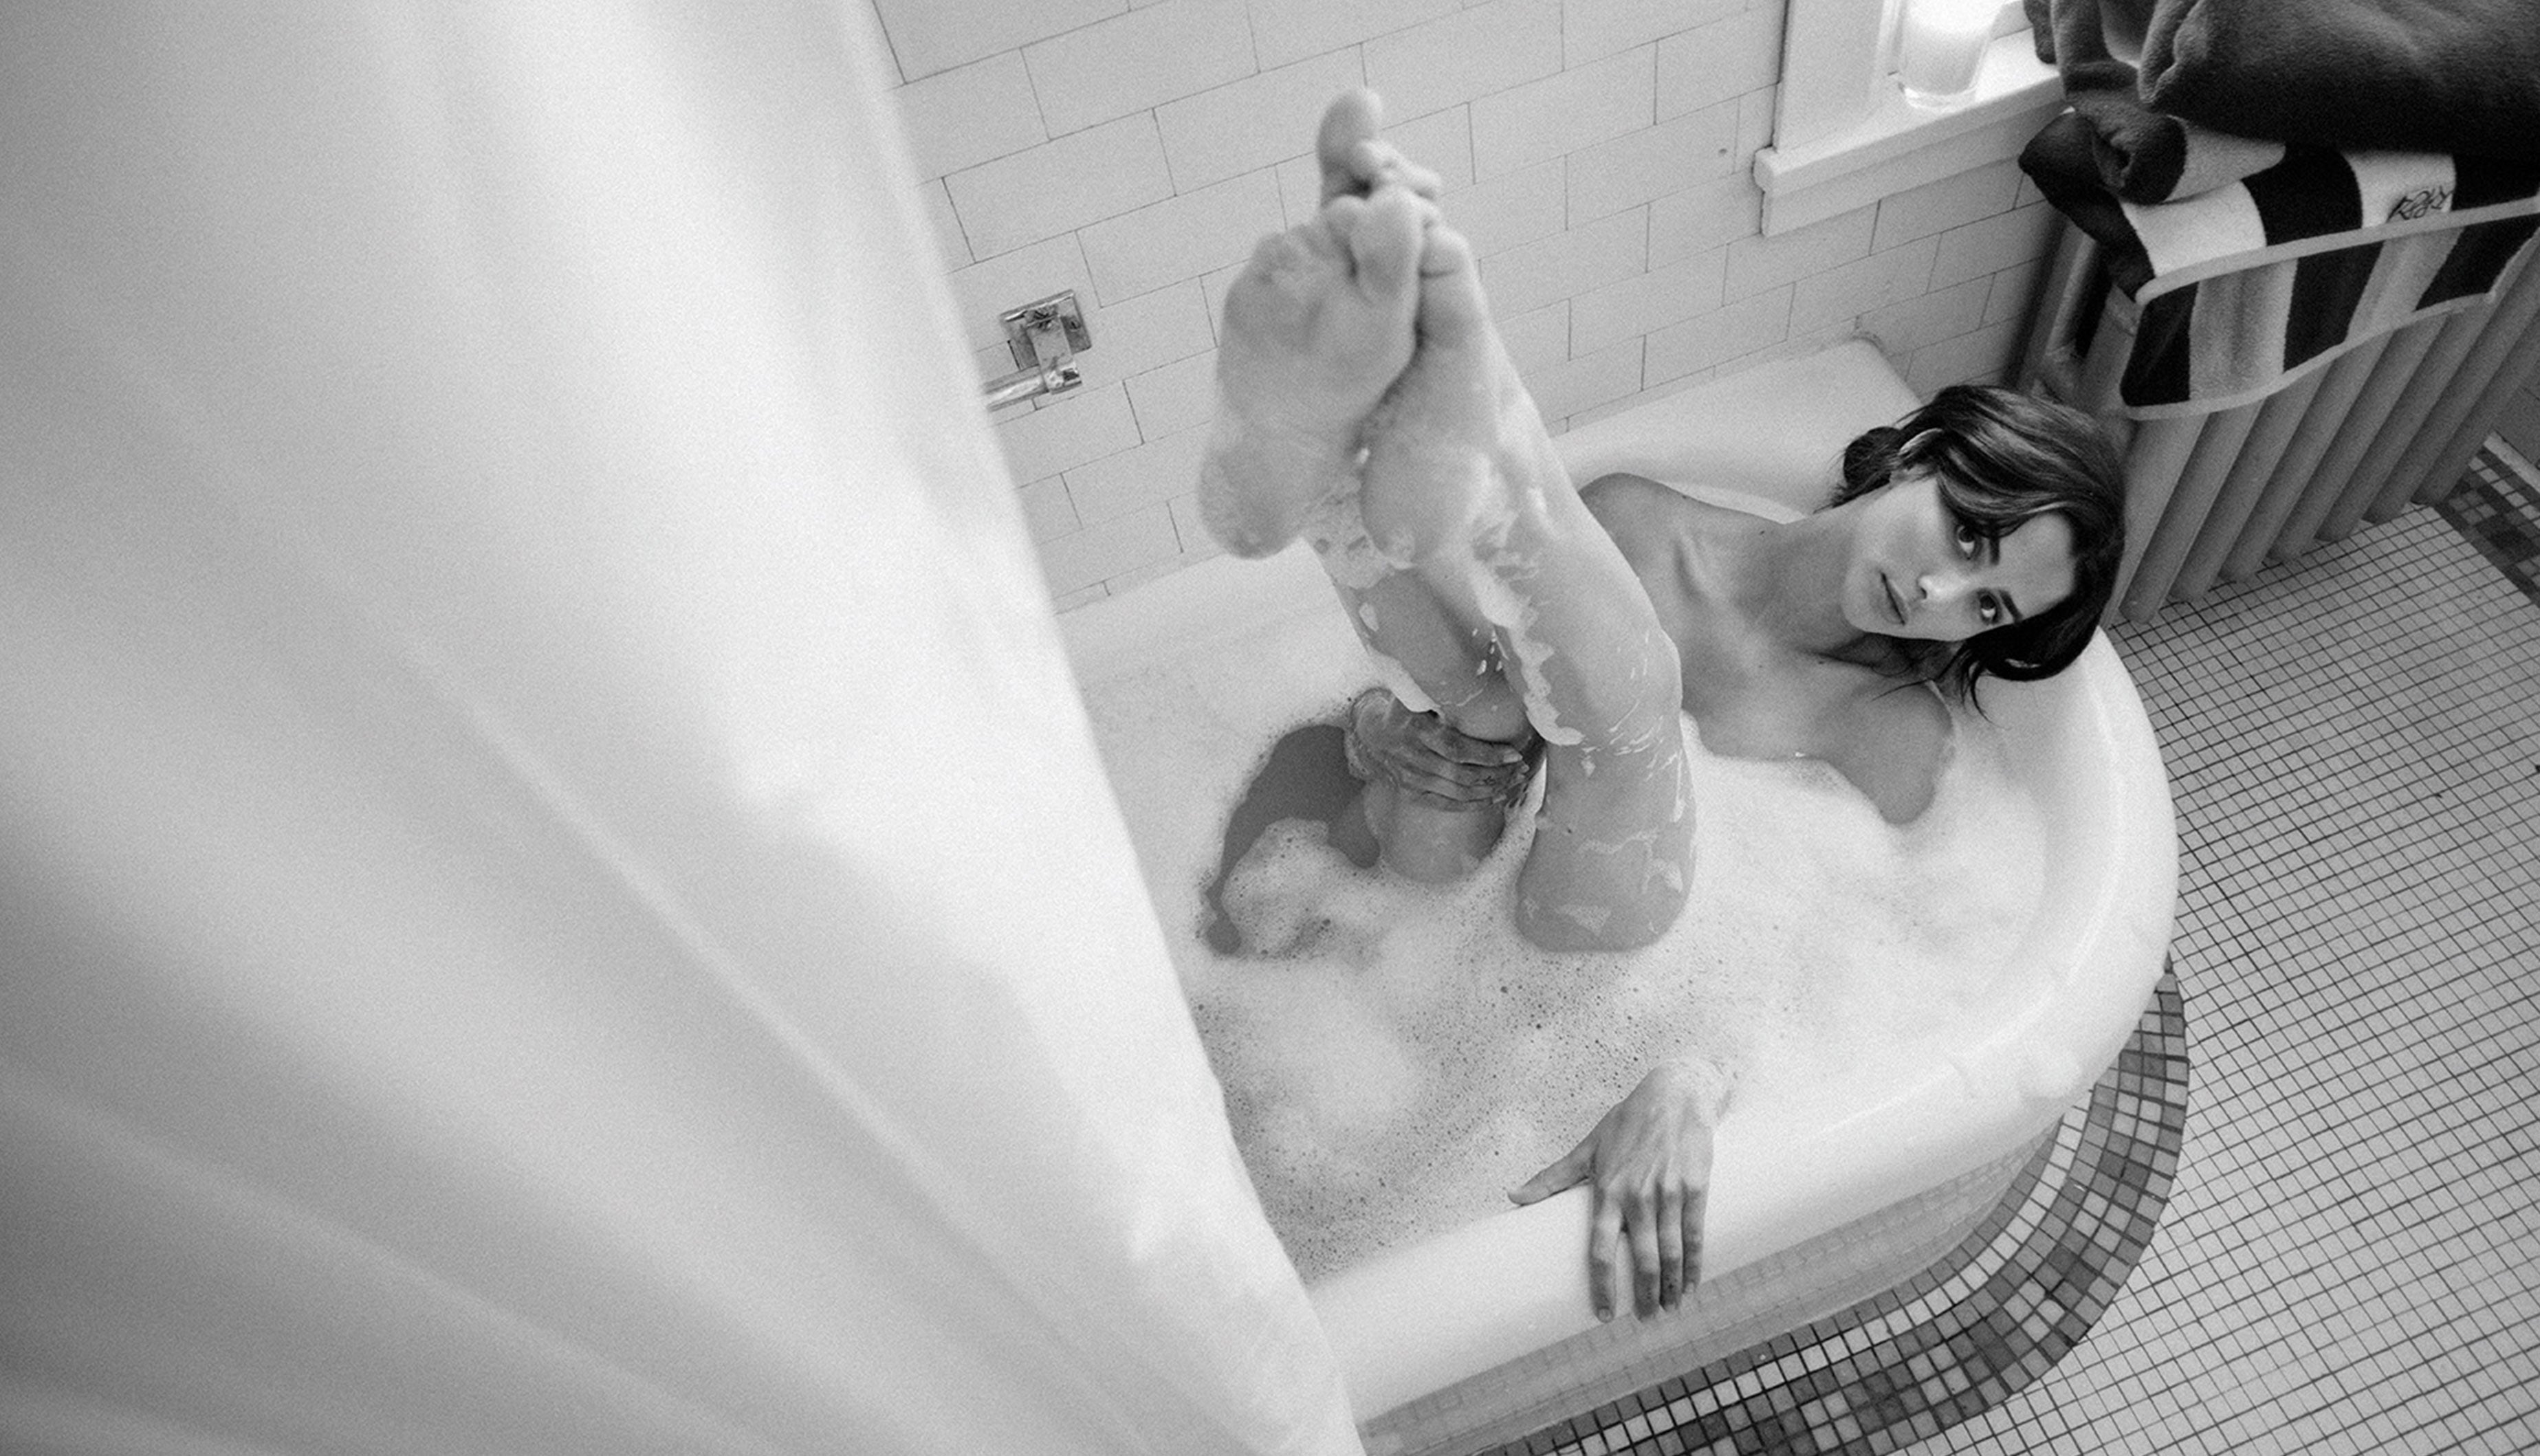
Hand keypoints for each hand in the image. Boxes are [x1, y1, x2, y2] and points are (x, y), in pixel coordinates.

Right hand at [1345, 688, 1534, 807]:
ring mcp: (1411, 780)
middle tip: (1521, 769)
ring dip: (1491, 790)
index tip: (1514, 753)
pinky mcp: (1412, 794)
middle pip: (1462, 774)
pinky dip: (1474, 804)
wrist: (1372, 735)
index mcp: (1416, 731)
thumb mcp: (1416, 695)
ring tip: (1514, 781)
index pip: (1456, 749)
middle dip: (1497, 774)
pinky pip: (1447, 805)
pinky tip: (1496, 797)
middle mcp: (1412, 759)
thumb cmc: (1404, 710)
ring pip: (1458, 793)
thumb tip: (1477, 675)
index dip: (1488, 755)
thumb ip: (1440, 691)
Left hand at [1509, 1057, 1727, 1320]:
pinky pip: (1696, 1235)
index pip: (1598, 1249)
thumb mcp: (1588, 1148)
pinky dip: (1696, 1265)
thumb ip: (1552, 1178)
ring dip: (1671, 1287)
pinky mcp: (1696, 1187)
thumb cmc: (1628, 1122)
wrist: (1675, 1094)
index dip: (1601, 1286)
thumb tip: (1513, 1197)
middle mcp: (1637, 1196)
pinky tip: (1693, 1284)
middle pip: (1641, 1260)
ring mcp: (1668, 1193)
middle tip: (1644, 1319)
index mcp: (1607, 1191)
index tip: (1604, 1315)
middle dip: (1643, 1296)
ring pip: (1671, 1253)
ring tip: (1668, 1308)